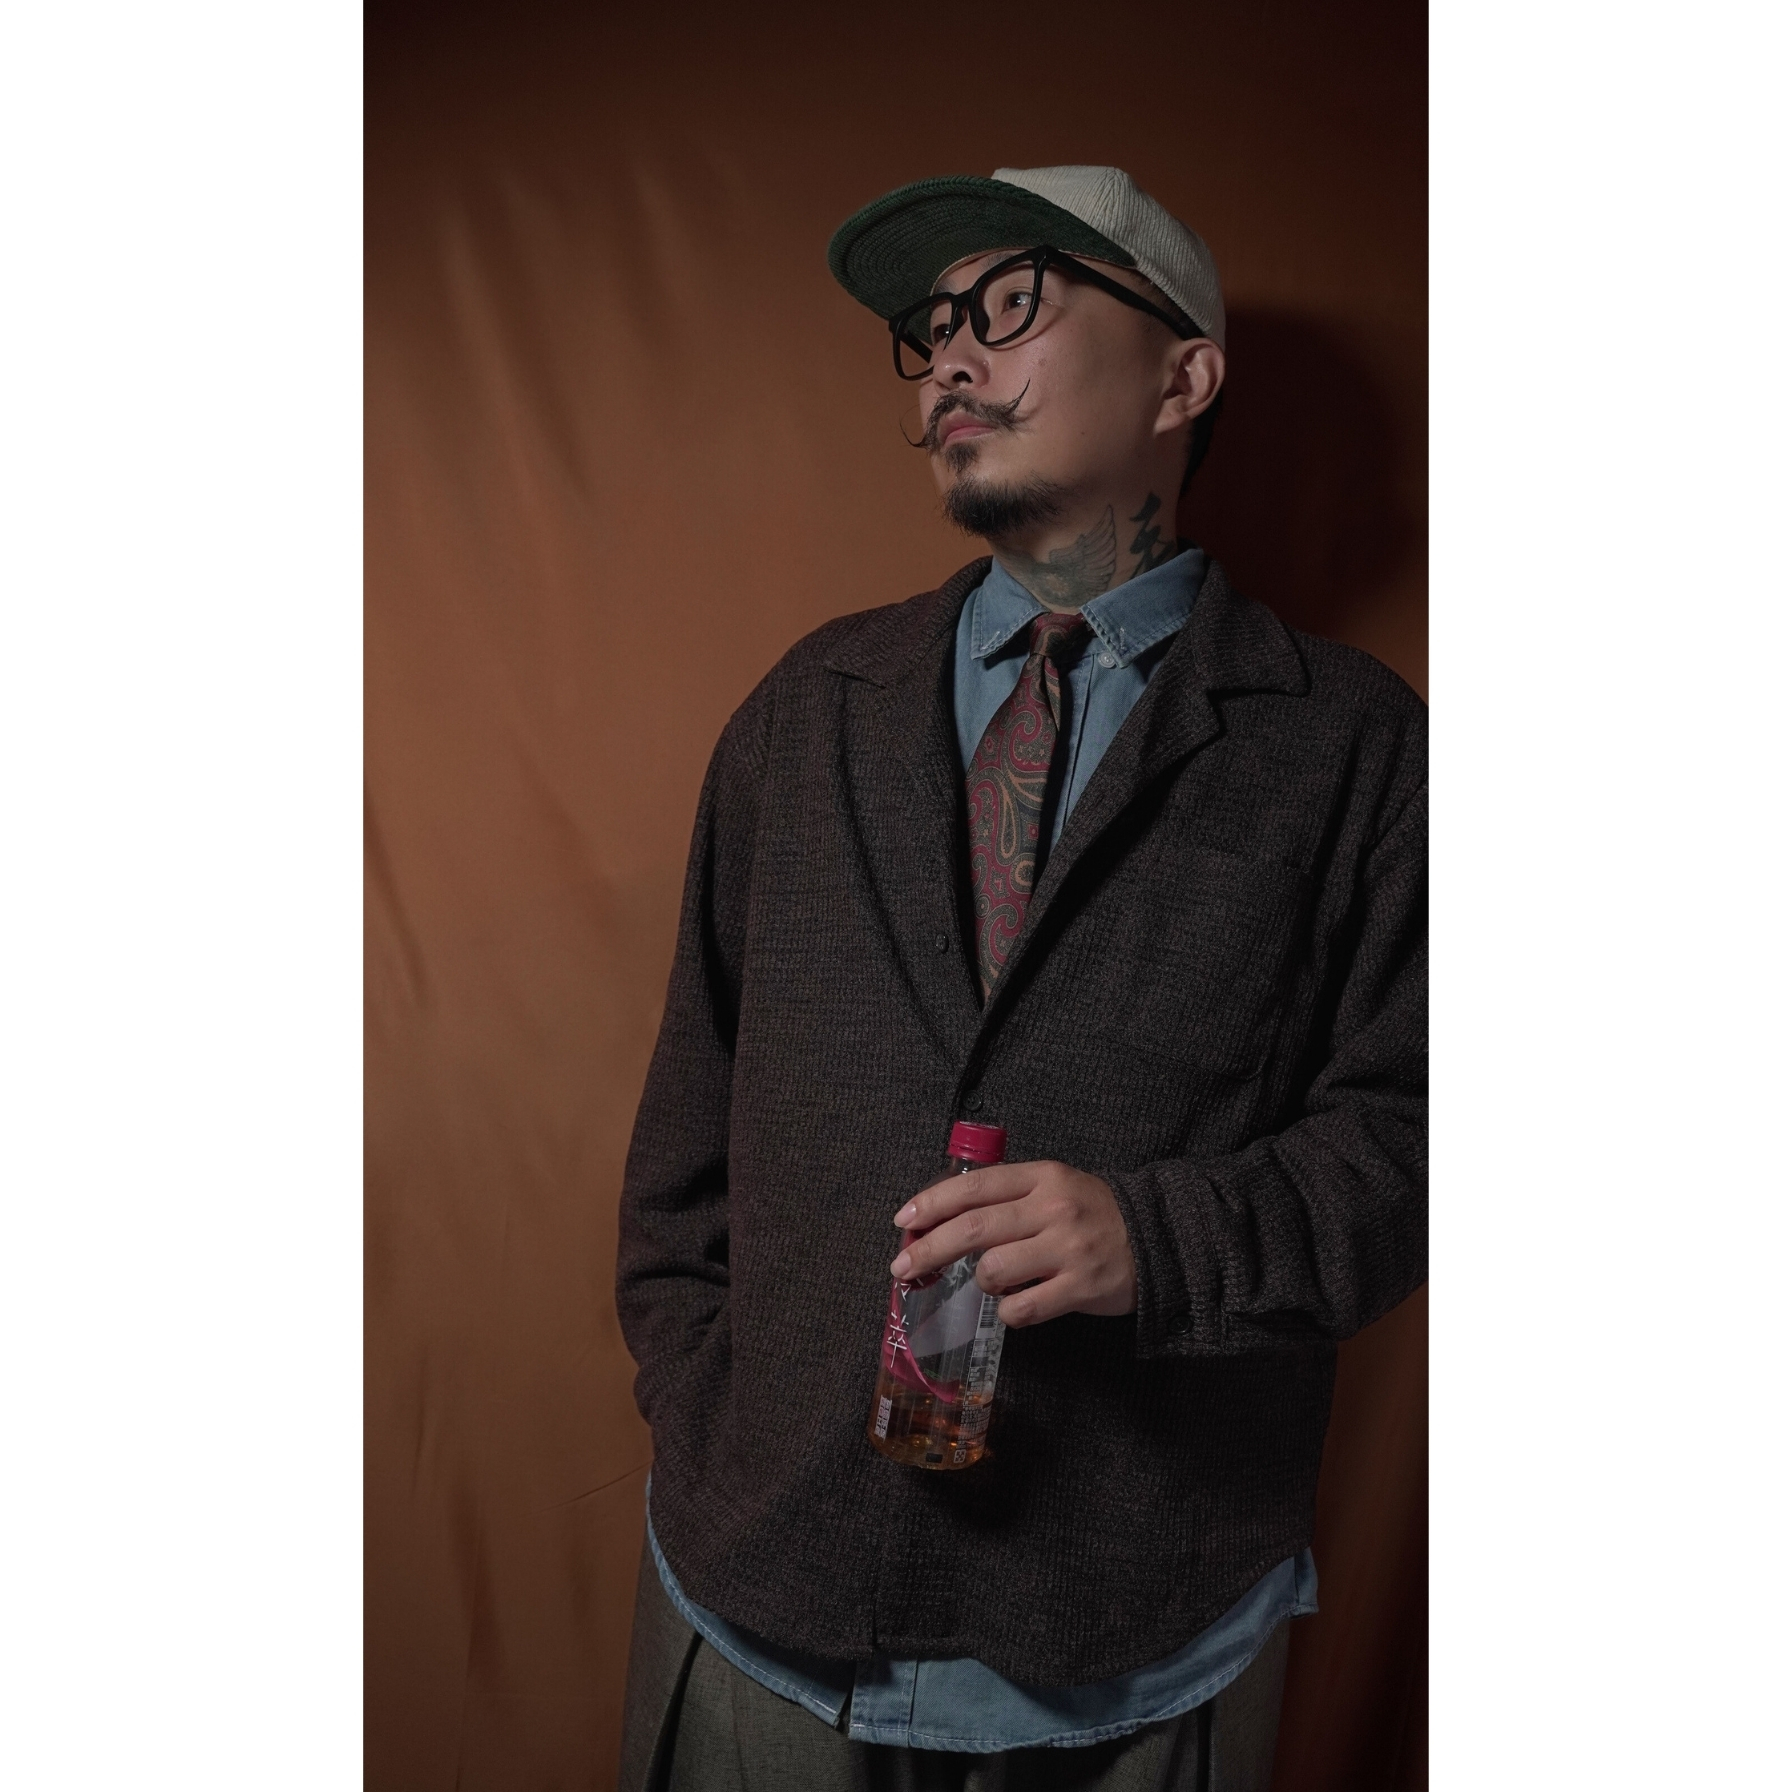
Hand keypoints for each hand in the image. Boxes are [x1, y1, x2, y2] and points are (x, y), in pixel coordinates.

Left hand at [889, 1161, 1137, 1327]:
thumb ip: (1008, 1196)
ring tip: (994, 1282)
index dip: (932, 1203)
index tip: (904, 1219)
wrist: (1159, 1237)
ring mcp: (1067, 1248)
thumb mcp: (1054, 1186)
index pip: (974, 1187)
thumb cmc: (1093, 1212)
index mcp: (1041, 1177)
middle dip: (928, 1249)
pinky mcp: (1080, 1287)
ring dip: (981, 1282)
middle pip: (973, 1229)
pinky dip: (1010, 1312)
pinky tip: (1018, 1305)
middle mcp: (1052, 1208)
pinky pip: (1022, 1309)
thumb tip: (942, 1216)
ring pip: (993, 1271)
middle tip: (901, 1267)